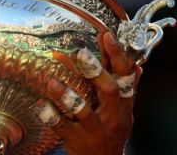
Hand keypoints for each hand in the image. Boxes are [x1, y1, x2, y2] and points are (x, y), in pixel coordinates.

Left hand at [39, 32, 142, 154]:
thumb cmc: (110, 132)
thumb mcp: (122, 112)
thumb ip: (126, 88)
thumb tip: (137, 65)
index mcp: (124, 105)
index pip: (125, 76)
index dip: (117, 55)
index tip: (106, 35)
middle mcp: (113, 116)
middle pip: (109, 90)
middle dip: (95, 70)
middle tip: (79, 53)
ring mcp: (95, 130)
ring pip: (83, 111)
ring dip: (67, 95)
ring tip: (51, 81)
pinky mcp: (78, 141)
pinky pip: (63, 128)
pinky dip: (50, 115)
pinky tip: (40, 103)